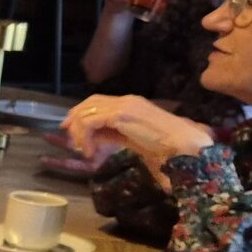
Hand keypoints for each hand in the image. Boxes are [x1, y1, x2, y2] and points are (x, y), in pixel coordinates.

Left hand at [62, 93, 215, 182]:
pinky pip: (89, 122)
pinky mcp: (121, 115)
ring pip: (86, 113)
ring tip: (83, 150)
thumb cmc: (167, 146)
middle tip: (67, 135)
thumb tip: (95, 138)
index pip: (98, 101)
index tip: (70, 128)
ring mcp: (124, 105)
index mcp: (131, 104)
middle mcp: (126, 100)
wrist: (184, 145)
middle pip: (89, 102)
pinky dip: (84, 137)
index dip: (81, 112)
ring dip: (78, 132)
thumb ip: (115, 134)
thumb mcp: (134, 138)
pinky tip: (89, 151)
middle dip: (74, 118)